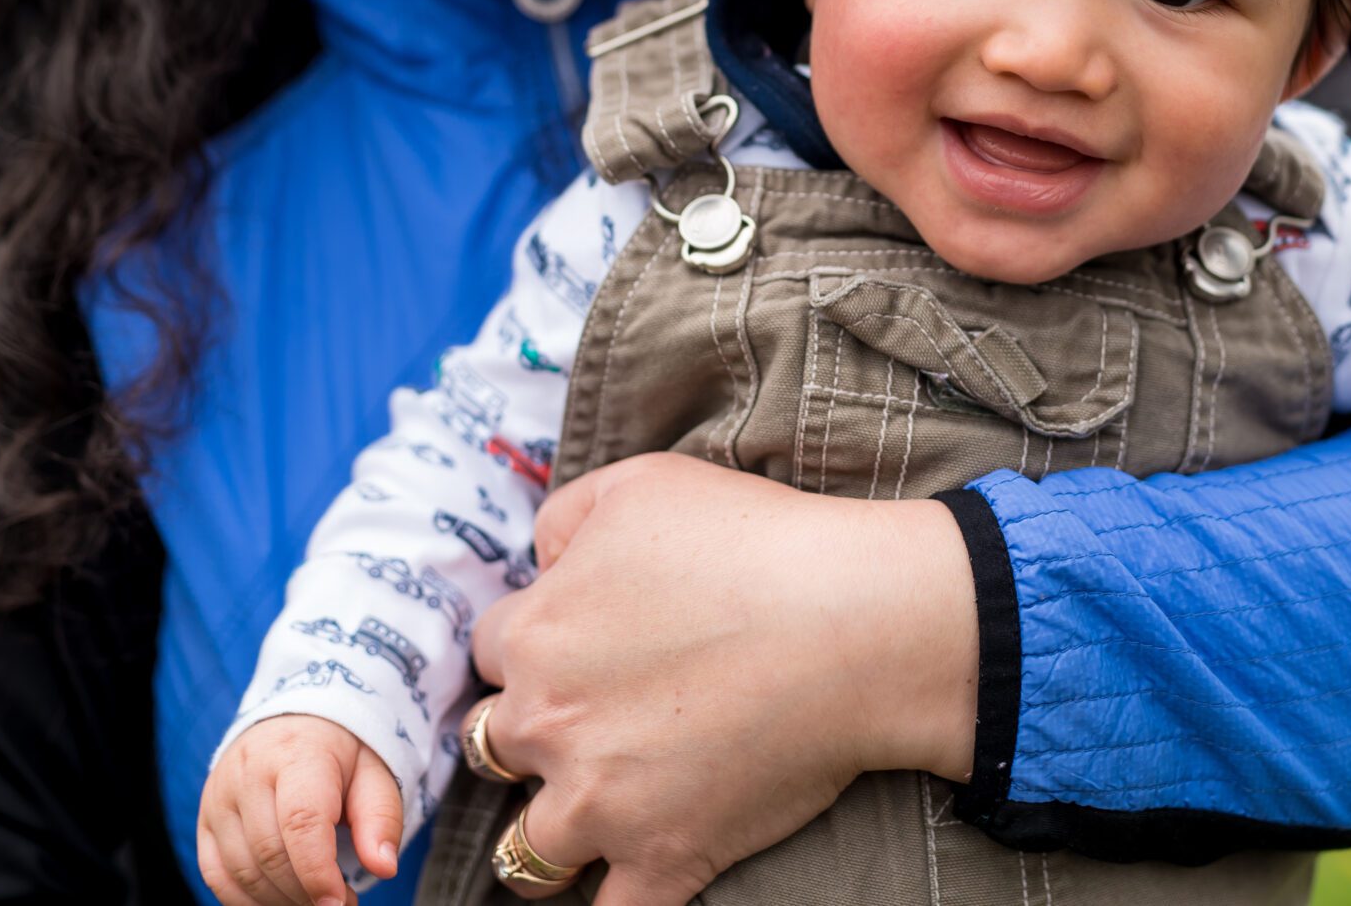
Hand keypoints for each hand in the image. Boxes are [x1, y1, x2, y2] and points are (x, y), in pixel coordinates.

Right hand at [198, 714, 404, 905]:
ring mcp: (219, 797)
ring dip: (281, 901)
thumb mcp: (373, 772)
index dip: (318, 871)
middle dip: (306, 892)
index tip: (340, 904)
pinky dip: (247, 901)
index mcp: (297, 752)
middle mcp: (248, 772)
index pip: (301, 820)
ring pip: (242, 870)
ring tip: (315, 900)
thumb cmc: (337, 754)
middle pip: (270, 852)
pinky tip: (281, 901)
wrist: (291, 725)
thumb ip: (381, 817)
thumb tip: (384, 866)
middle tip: (340, 902)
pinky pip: (216, 876)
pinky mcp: (204, 819)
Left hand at [468, 453, 978, 905]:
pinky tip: (639, 873)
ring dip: (558, 829)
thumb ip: (562, 519)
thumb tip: (538, 563)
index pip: (492, 651)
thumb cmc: (756, 541)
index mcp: (535, 635)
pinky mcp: (661, 861)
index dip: (537, 644)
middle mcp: (547, 726)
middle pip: (496, 747)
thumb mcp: (639, 485)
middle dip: (538, 735)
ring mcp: (598, 805)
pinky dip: (615, 900)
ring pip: (528, 850)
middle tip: (601, 719)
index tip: (586, 645)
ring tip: (606, 809)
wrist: (858, 621)